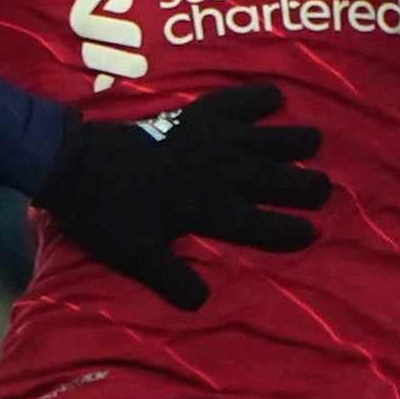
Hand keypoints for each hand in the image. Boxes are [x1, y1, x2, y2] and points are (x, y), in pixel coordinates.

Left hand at [32, 82, 328, 309]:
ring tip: (315, 140)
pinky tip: (276, 95)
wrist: (74, 163)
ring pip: (263, 138)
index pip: (258, 224)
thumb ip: (170, 277)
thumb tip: (202, 303)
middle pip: (273, 179)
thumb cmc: (103, 215)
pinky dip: (255, 97)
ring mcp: (206, 139)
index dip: (287, 231)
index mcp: (204, 210)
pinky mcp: (192, 114)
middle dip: (303, 185)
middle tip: (325, 189)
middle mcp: (215, 172)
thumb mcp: (135, 256)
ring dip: (291, 140)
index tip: (310, 234)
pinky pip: (234, 101)